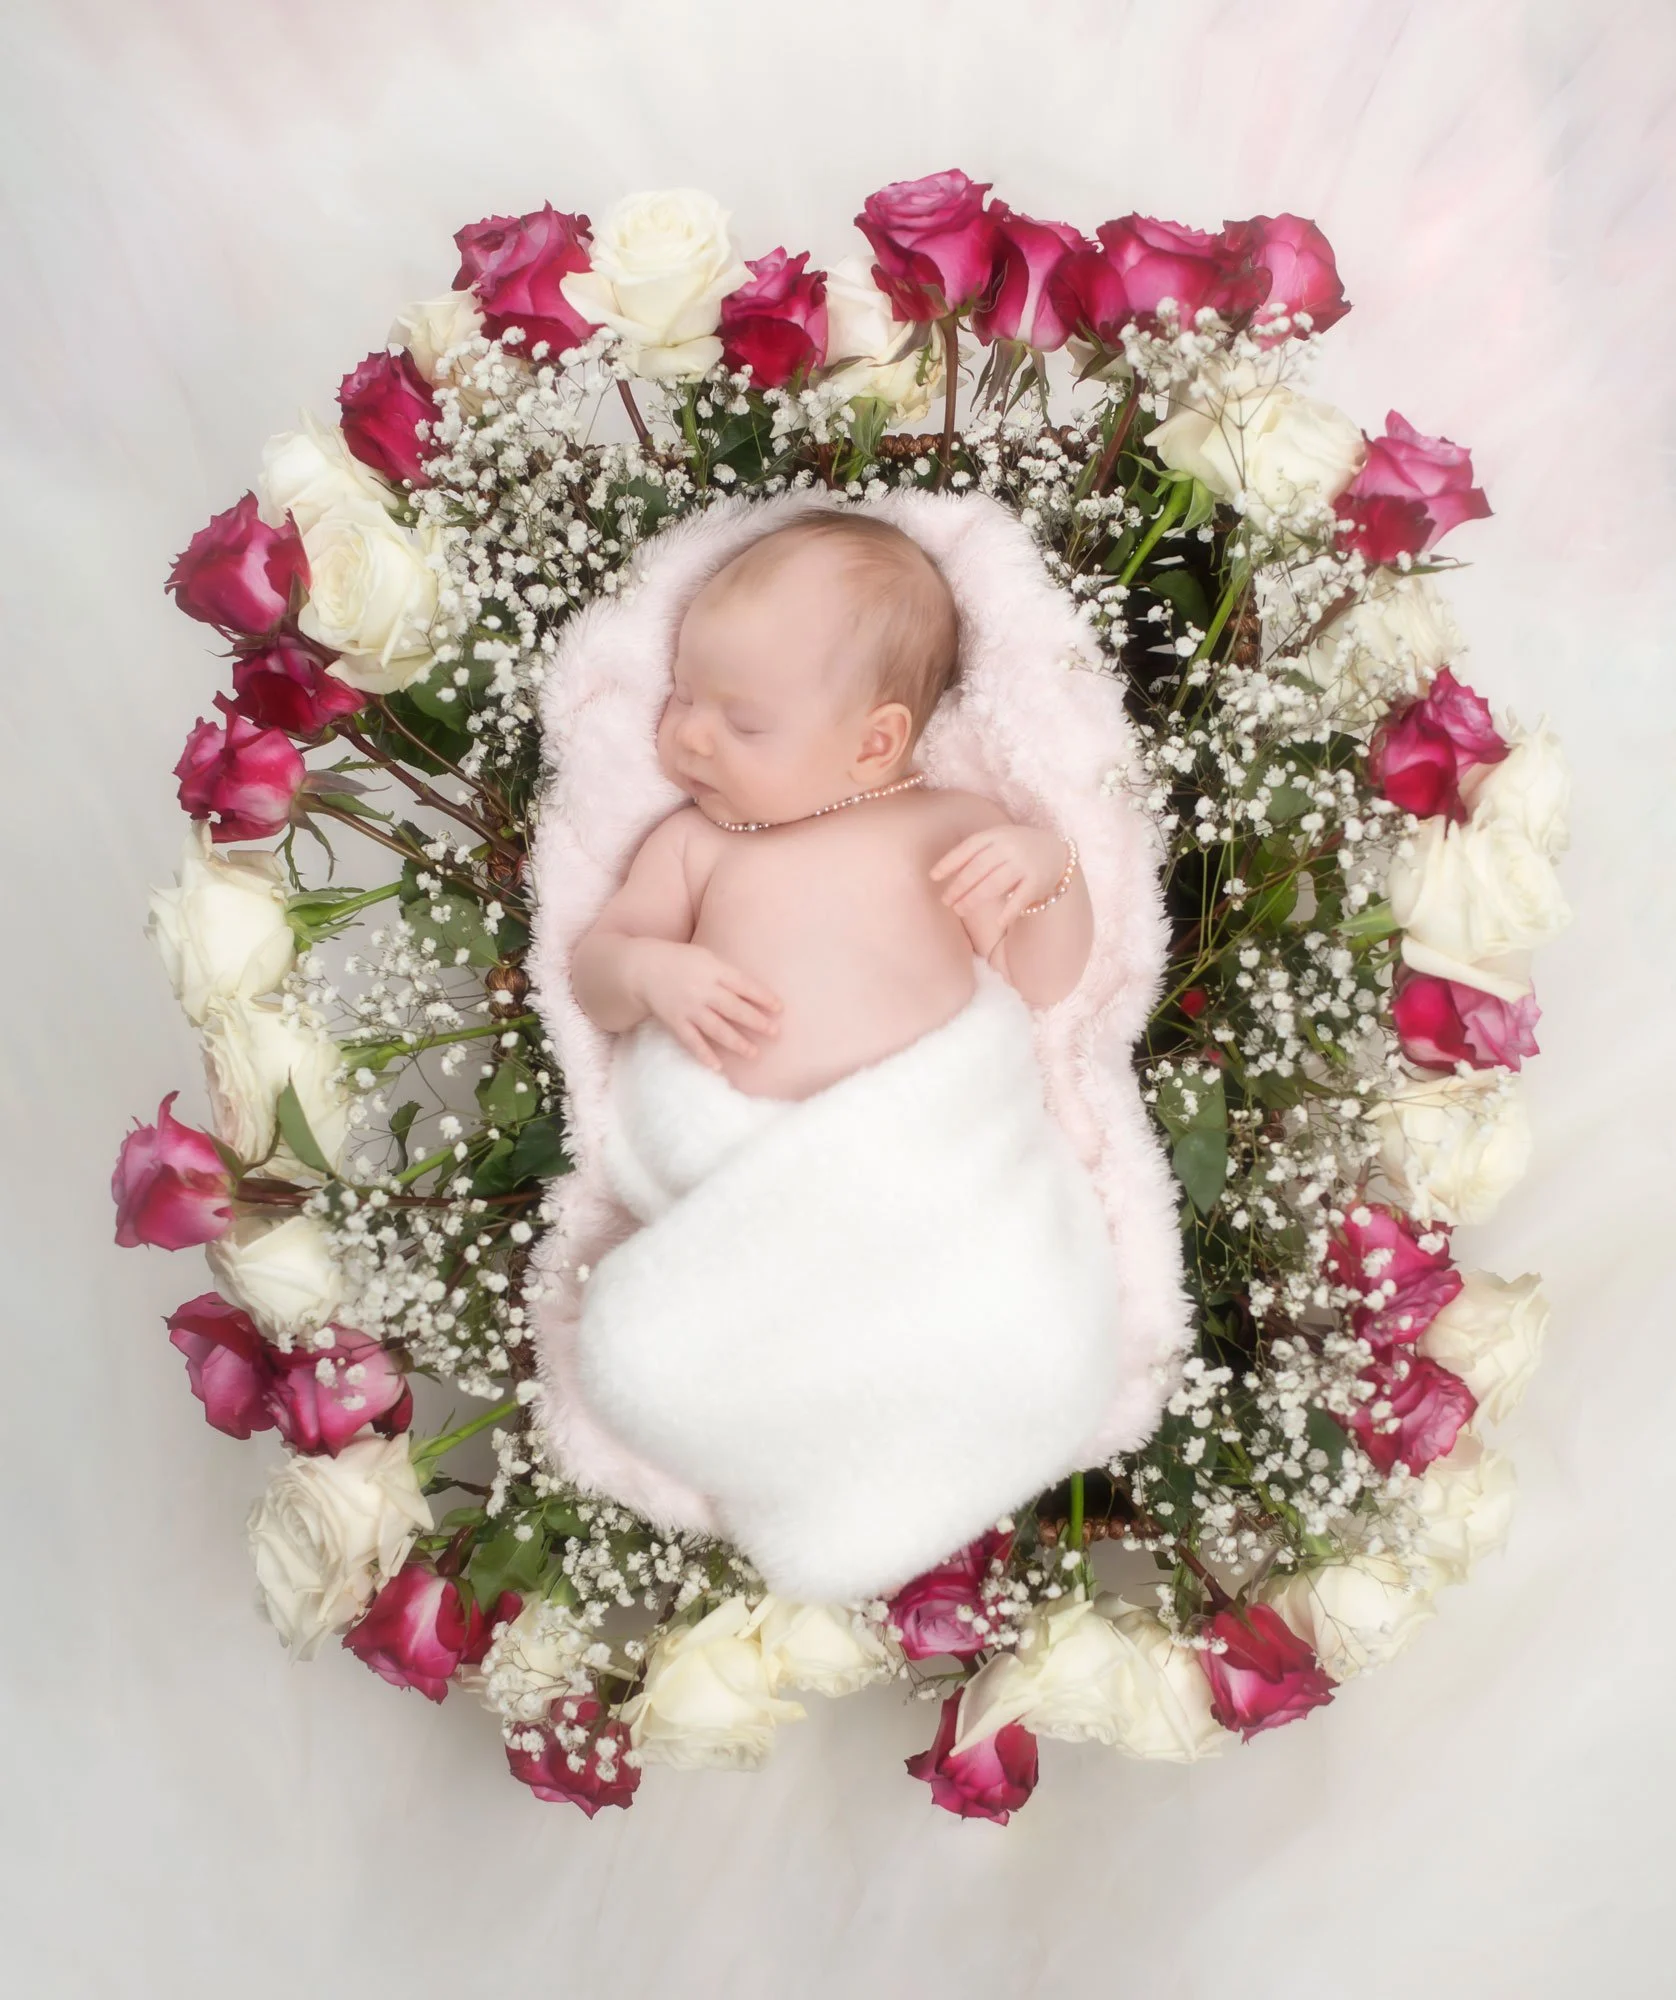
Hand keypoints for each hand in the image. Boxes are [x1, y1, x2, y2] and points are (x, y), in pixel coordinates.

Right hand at [630, 939, 782, 1070]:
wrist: (643, 968)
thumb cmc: (681, 961)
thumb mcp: (707, 958)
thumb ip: (727, 974)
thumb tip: (754, 991)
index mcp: (713, 970)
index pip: (743, 984)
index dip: (762, 996)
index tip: (779, 1008)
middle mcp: (702, 990)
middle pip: (733, 1008)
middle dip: (755, 1021)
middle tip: (775, 1032)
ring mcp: (688, 1008)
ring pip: (716, 1028)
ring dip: (736, 1042)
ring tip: (753, 1053)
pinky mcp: (675, 1021)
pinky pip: (691, 1041)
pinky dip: (704, 1054)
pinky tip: (718, 1066)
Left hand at [929, 823, 1069, 938]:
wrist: (1056, 852)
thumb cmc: (1016, 849)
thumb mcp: (998, 841)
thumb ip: (976, 853)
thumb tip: (943, 873)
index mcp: (996, 835)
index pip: (968, 848)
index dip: (949, 862)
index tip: (933, 877)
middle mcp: (1009, 847)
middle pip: (978, 869)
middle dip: (958, 886)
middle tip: (945, 901)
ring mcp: (1024, 864)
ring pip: (994, 884)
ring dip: (973, 899)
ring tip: (959, 910)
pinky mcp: (1037, 881)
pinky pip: (1020, 898)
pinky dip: (1009, 911)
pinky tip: (998, 922)